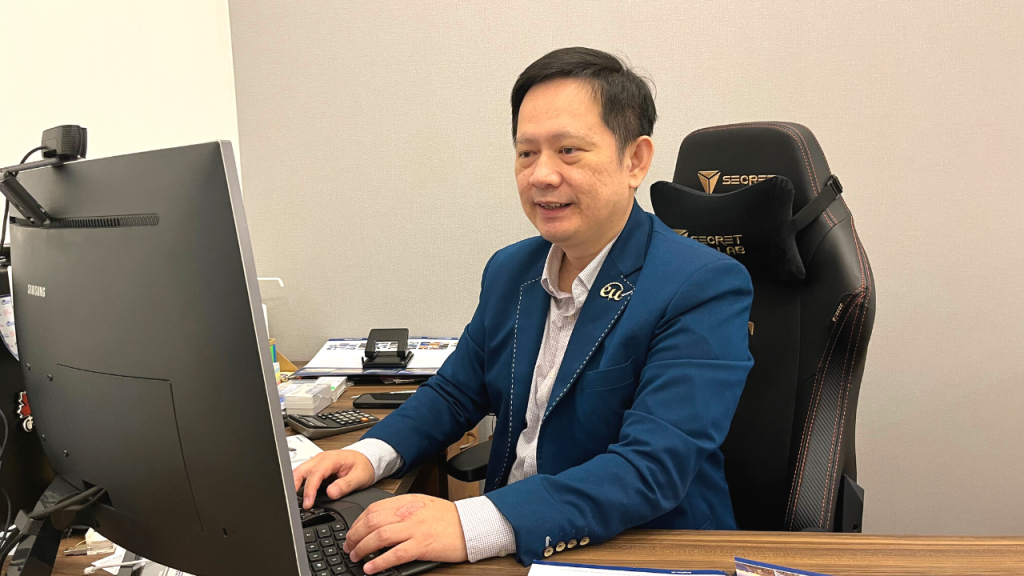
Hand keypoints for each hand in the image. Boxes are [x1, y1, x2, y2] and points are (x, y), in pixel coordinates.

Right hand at [292, 449, 375, 508]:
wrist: (366, 459)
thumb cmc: (363, 465)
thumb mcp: (360, 477)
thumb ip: (345, 485)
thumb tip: (331, 493)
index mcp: (331, 459)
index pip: (315, 474)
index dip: (309, 489)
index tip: (308, 503)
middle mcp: (321, 459)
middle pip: (301, 470)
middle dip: (294, 486)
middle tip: (293, 503)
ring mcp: (317, 463)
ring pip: (299, 472)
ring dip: (295, 485)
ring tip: (295, 502)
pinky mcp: (316, 469)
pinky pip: (304, 476)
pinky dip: (299, 485)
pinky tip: (300, 496)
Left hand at [343, 494, 467, 573]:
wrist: (470, 525)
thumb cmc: (448, 517)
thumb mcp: (422, 504)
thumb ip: (401, 509)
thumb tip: (379, 521)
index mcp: (406, 502)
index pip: (373, 509)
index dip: (358, 522)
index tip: (352, 532)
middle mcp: (408, 513)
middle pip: (372, 522)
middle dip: (355, 535)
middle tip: (349, 546)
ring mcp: (415, 529)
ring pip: (379, 536)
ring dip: (363, 548)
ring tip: (356, 557)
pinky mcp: (422, 545)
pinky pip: (395, 554)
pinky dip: (379, 562)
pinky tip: (371, 568)